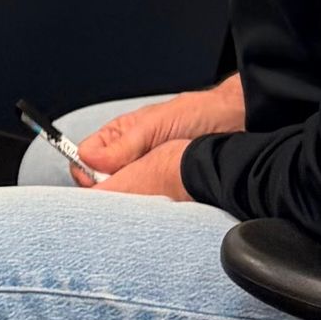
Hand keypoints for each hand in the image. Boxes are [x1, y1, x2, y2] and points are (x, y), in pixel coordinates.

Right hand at [73, 76, 243, 188]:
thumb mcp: (155, 125)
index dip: (88, 172)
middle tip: (127, 190)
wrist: (235, 122)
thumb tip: (88, 159)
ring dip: (129, 198)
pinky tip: (159, 204)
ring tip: (147, 197)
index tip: (99, 181)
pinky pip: (145, 203)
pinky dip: (148, 206)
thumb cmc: (196, 114)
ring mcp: (146, 173)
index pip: (85, 158)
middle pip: (99, 181)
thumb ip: (123, 144)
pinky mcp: (165, 189)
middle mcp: (128, 155)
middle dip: (106, 188)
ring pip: (122, 194)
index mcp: (118, 135)